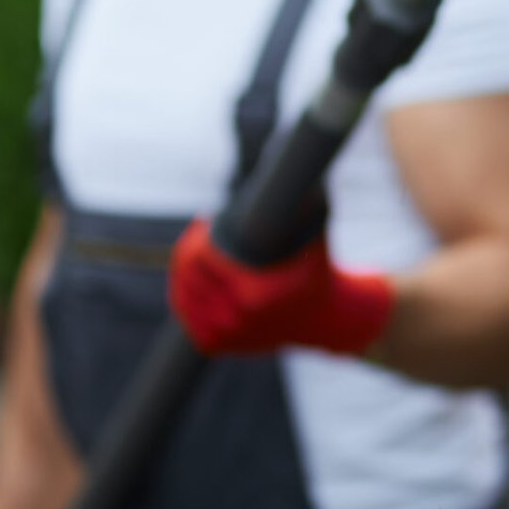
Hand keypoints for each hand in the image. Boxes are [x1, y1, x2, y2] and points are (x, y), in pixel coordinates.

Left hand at [168, 218, 394, 359]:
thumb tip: (295, 162)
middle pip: (190, 277)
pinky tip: (188, 282)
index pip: (206, 259)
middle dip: (189, 250)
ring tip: (192, 253)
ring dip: (182, 273)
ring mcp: (229, 336)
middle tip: (200, 232)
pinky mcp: (224, 347)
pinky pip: (189, 321)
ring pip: (184, 299)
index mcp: (256, 292)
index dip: (199, 236)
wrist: (326, 319)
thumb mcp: (315, 234)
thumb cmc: (317, 269)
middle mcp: (240, 318)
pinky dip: (185, 301)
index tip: (206, 220)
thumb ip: (305, 202)